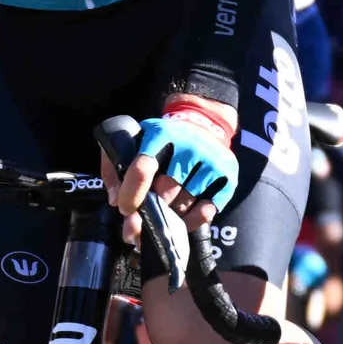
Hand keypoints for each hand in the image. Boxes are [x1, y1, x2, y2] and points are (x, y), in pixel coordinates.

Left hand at [116, 101, 238, 234]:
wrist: (202, 124)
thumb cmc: (161, 141)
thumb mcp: (133, 141)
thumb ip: (114, 168)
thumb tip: (116, 201)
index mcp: (160, 134)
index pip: (143, 168)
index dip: (132, 194)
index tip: (126, 210)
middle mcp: (189, 144)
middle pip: (165, 192)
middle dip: (151, 209)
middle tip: (145, 216)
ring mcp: (211, 160)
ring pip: (185, 204)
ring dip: (171, 215)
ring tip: (165, 214)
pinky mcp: (228, 175)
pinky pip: (208, 210)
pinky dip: (193, 220)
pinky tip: (184, 217)